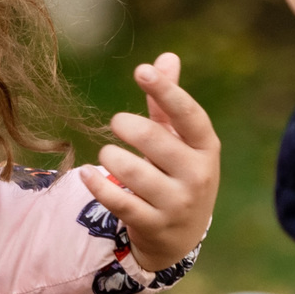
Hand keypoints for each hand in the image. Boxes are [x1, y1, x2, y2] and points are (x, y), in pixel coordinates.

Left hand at [81, 51, 219, 271]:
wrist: (180, 236)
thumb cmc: (177, 173)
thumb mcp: (180, 141)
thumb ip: (168, 104)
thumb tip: (166, 57)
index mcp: (206, 148)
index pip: (189, 116)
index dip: (167, 91)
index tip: (141, 70)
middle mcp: (197, 176)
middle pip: (157, 141)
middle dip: (129, 127)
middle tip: (117, 123)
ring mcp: (177, 204)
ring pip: (134, 173)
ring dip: (112, 157)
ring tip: (109, 153)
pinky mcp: (153, 225)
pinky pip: (119, 202)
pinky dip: (98, 185)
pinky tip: (88, 174)